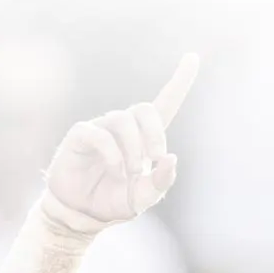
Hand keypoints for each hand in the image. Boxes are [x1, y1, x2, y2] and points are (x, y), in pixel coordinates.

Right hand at [39, 55, 197, 232]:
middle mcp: (122, 128)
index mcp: (143, 138)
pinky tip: (115, 171)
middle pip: (144, 108)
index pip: (164, 102)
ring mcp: (100, 129)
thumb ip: (160, 183)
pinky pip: (100, 135)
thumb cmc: (112, 201)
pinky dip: (113, 155)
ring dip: (132, 149)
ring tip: (129, 173)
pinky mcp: (80, 136)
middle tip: (155, 160)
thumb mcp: (143, 198)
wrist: (80, 215)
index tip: (193, 57)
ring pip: (123, 121)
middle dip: (155, 134)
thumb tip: (170, 159)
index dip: (180, 81)